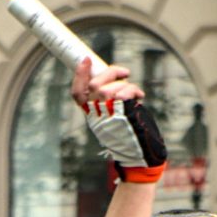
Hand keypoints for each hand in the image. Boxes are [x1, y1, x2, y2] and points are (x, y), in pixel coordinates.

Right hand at [72, 59, 162, 179]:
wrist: (139, 157)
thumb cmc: (129, 137)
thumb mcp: (113, 120)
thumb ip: (108, 103)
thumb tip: (113, 81)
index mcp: (92, 116)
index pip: (77, 93)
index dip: (79, 75)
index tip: (86, 60)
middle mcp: (97, 115)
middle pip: (95, 85)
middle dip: (110, 73)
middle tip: (124, 72)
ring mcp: (108, 115)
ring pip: (110, 88)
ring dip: (125, 84)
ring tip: (135, 92)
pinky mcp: (122, 114)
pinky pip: (125, 93)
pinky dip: (134, 90)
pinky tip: (139, 96)